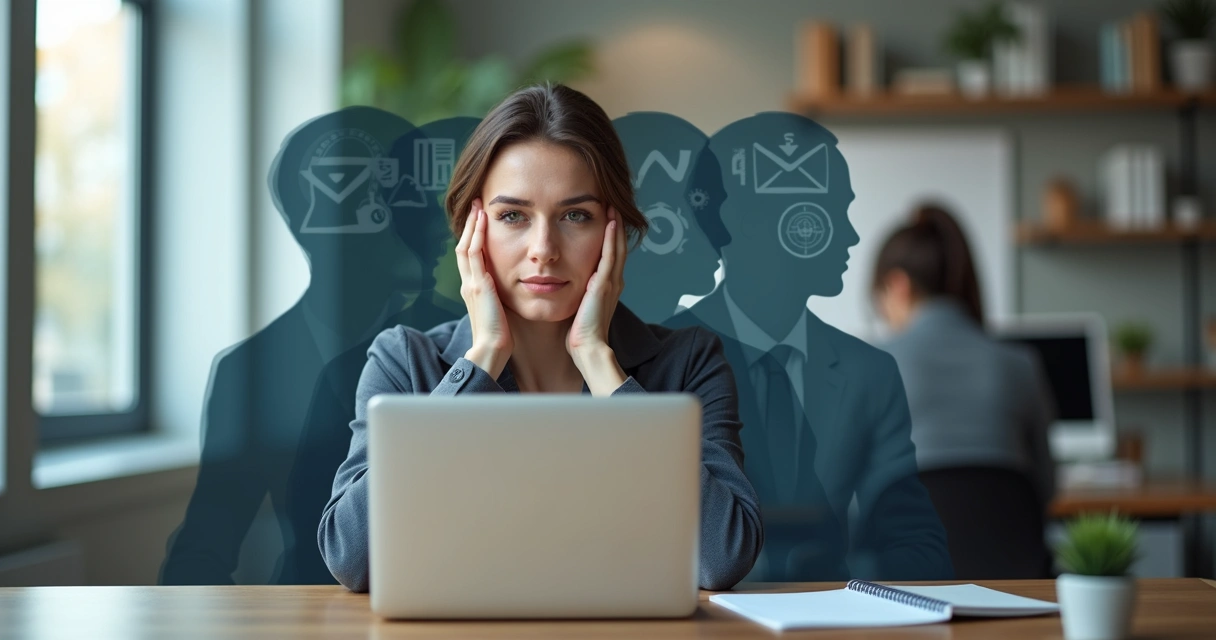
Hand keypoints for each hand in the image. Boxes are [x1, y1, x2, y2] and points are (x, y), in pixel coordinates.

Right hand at [455, 200, 511, 377]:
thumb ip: (500, 298)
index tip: (481, 222)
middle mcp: (468, 284)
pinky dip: (477, 236)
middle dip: (470, 226)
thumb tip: (510, 291)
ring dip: (472, 226)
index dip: (474, 238)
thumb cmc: (500, 336)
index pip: (470, 258)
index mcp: (473, 290)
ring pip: (466, 247)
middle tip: (476, 207)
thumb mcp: (499, 312)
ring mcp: (470, 283)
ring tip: (478, 208)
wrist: (492, 349)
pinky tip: (483, 222)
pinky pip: (474, 254)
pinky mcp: (477, 285)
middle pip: (464, 247)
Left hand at [567, 207, 627, 394]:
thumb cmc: (579, 334)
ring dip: (615, 226)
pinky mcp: (605, 285)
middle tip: (612, 205)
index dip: (609, 237)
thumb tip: (562, 282)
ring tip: (613, 207)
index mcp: (606, 286)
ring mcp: (611, 282)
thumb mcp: (578, 307)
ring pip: (617, 247)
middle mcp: (613, 281)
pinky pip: (611, 256)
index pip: (610, 255)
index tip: (604, 218)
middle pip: (618, 247)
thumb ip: (577, 293)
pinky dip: (612, 238)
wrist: (587, 348)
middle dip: (615, 226)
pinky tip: (610, 223)